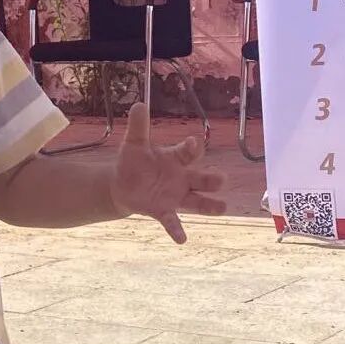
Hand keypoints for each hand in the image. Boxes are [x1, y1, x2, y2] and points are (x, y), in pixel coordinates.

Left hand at [109, 103, 226, 243]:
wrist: (122, 185)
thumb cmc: (134, 162)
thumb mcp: (134, 144)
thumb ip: (138, 126)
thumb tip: (139, 104)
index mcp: (175, 159)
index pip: (188, 152)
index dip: (191, 148)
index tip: (193, 143)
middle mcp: (181, 179)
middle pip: (202, 179)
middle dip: (212, 179)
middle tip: (221, 179)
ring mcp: (176, 196)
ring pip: (198, 203)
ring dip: (211, 205)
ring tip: (222, 208)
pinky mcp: (164, 211)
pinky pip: (173, 221)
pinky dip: (177, 230)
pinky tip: (181, 239)